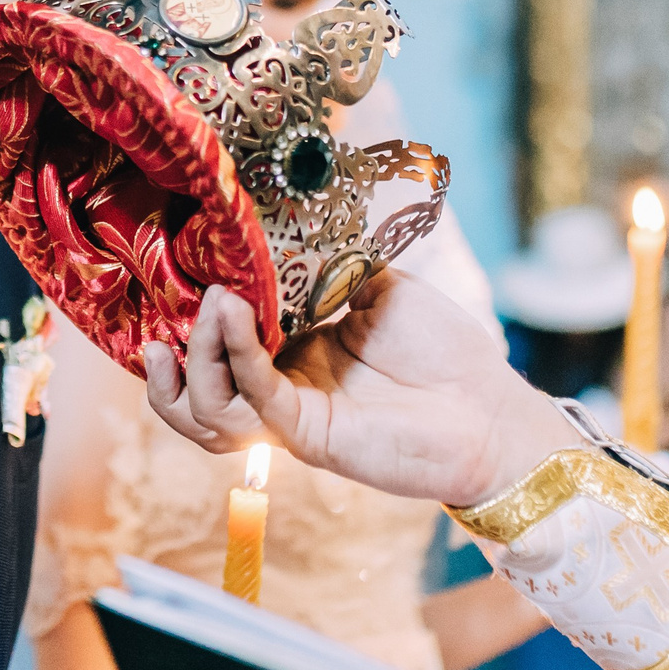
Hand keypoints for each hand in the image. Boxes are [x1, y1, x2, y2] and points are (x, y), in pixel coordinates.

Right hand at [141, 272, 580, 508]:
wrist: (492, 409)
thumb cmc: (445, 352)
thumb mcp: (380, 288)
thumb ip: (330, 267)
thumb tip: (286, 232)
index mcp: (291, 357)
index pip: (218, 348)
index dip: (189, 320)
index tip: (180, 275)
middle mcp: (281, 391)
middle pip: (197, 391)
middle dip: (176, 351)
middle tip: (183, 301)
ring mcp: (291, 418)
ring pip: (210, 411)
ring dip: (199, 358)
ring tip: (210, 305)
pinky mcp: (312, 437)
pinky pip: (257, 402)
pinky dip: (239, 358)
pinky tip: (234, 314)